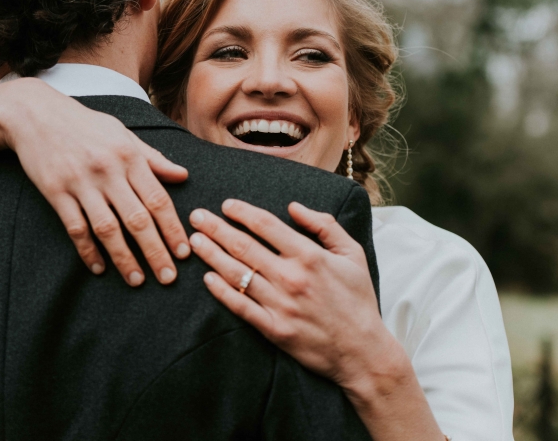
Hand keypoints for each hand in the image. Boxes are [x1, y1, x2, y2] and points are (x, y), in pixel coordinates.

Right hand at [0, 79, 189, 285]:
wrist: (34, 114)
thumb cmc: (85, 124)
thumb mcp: (122, 134)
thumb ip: (152, 158)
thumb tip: (183, 175)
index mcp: (128, 156)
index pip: (158, 199)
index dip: (173, 229)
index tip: (184, 252)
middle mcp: (108, 170)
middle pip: (137, 219)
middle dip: (155, 252)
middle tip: (168, 277)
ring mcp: (80, 182)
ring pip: (108, 229)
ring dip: (124, 258)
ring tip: (137, 280)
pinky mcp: (55, 192)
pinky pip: (75, 228)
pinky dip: (88, 251)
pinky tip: (99, 268)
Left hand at [187, 199, 386, 384]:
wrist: (363, 351)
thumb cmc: (358, 300)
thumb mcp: (353, 254)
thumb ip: (325, 226)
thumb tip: (293, 207)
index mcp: (309, 256)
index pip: (265, 225)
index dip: (242, 212)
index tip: (226, 205)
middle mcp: (291, 278)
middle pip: (243, 246)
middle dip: (216, 228)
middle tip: (196, 216)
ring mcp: (280, 304)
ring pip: (236, 273)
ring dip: (211, 255)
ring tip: (194, 241)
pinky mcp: (273, 329)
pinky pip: (240, 306)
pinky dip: (221, 291)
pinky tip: (207, 278)